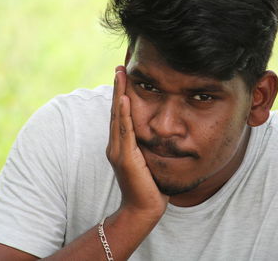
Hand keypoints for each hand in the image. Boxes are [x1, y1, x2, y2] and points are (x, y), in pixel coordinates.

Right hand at [106, 66, 168, 218]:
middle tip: (120, 67)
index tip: (125, 77)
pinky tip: (124, 99)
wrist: (143, 209)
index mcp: (122, 145)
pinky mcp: (124, 157)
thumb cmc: (150, 186)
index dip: (122, 95)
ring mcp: (118, 150)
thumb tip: (160, 134)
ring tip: (120, 74)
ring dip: (118, 94)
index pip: (122, 115)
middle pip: (117, 111)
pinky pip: (124, 131)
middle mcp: (116, 145)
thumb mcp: (150, 161)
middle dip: (118, 88)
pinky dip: (123, 114)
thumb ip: (149, 147)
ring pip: (118, 117)